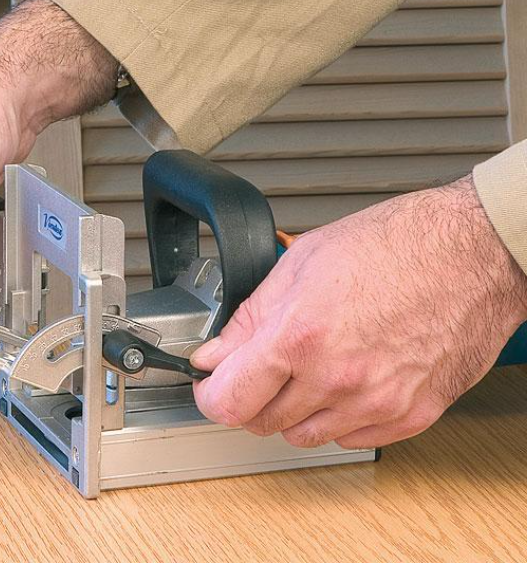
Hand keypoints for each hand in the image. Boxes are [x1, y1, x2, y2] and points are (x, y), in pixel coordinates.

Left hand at [192, 175, 526, 447]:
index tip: (212, 385)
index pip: (229, 402)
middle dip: (249, 398)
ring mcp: (376, 404)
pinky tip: (342, 380)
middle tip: (257, 369)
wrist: (473, 253)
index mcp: (302, 336)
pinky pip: (349, 438)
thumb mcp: (301, 263)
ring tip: (307, 367)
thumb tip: (216, 353)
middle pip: (261, 423)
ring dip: (291, 411)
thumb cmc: (396, 245)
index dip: (211, 395)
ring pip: (303, 436)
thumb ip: (249, 318)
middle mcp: (338, 379)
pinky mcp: (410, 416)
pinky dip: (335, 417)